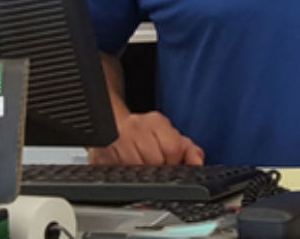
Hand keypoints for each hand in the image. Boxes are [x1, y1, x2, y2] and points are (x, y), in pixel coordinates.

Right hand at [88, 111, 204, 165]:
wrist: (112, 125)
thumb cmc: (145, 134)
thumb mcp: (170, 136)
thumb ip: (189, 149)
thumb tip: (197, 163)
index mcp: (156, 122)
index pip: (173, 147)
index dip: (175, 162)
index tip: (172, 165)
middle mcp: (136, 127)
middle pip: (156, 160)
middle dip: (159, 170)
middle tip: (156, 169)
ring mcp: (117, 139)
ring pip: (138, 168)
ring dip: (143, 174)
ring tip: (142, 168)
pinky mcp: (102, 154)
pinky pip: (119, 173)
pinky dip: (127, 176)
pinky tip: (129, 170)